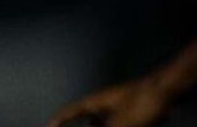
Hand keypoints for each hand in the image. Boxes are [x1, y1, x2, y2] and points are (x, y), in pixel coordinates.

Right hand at [47, 76, 172, 126]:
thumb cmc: (140, 102)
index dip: (58, 120)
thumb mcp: (119, 123)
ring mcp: (117, 104)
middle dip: (78, 124)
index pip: (70, 111)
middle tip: (68, 126)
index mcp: (94, 102)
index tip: (47, 126)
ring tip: (93, 126)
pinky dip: (110, 124)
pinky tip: (117, 126)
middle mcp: (103, 102)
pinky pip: (114, 120)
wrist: (164, 90)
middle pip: (85, 116)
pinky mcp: (131, 109)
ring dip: (97, 125)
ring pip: (101, 120)